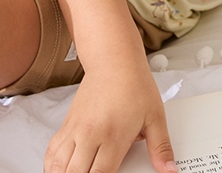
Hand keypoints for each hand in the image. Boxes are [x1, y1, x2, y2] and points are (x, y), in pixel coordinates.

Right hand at [44, 57, 176, 172]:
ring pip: (58, 166)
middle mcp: (89, 135)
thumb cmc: (135, 85)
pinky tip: (60, 170)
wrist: (114, 60)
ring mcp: (75, 129)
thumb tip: (170, 169)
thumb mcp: (155, 116)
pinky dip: (52, 166)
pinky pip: (52, 151)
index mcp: (113, 136)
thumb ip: (161, 147)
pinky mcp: (67, 123)